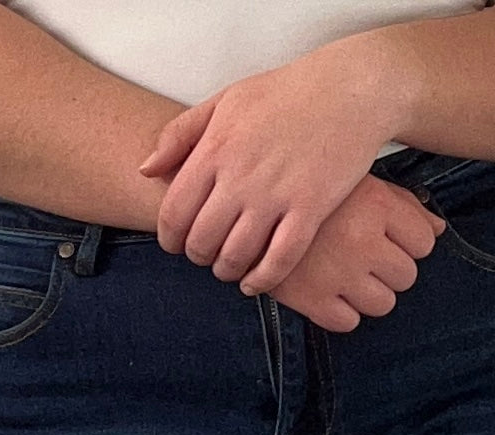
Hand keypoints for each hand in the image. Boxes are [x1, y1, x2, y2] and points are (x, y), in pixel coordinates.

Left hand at [136, 41, 406, 294]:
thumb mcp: (225, 101)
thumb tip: (147, 171)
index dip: (169, 238)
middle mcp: (241, 176)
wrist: (348, 90)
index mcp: (215, 149)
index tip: (176, 244)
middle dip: (198, 256)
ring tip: (229, 268)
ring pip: (236, 256)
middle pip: (201, 241)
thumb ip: (180, 135)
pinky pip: (279, 260)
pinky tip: (256, 283)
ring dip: (227, 271)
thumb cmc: (285, 93)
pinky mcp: (310, 210)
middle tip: (205, 256)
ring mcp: (276, 195)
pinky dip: (263, 280)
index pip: (174, 212)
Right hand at [264, 173, 445, 332]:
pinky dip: (341, 312)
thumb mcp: (355, 181)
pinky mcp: (311, 300)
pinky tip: (327, 290)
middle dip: (389, 269)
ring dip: (369, 294)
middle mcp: (361, 240)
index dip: (408, 243)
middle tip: (362, 256)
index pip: (423, 242)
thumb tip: (437, 230)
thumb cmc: (306, 188)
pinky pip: (348, 322)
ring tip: (345, 274)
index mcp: (375, 204)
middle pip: (406, 277)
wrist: (242, 203)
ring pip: (383, 304)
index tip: (386, 238)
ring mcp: (337, 273)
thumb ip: (401, 204)